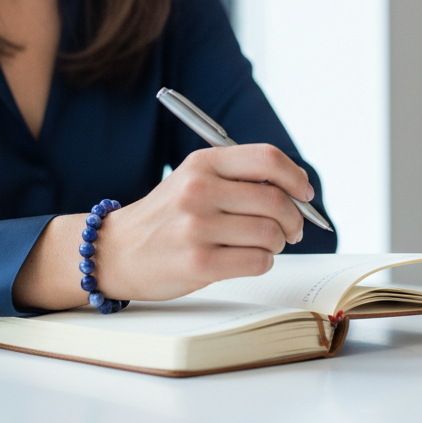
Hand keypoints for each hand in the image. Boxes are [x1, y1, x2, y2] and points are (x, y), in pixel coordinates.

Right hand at [94, 144, 311, 300]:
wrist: (116, 250)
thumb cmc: (165, 216)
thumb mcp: (194, 179)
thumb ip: (238, 177)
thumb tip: (295, 191)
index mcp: (203, 163)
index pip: (267, 159)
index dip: (296, 177)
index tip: (305, 193)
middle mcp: (199, 191)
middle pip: (276, 201)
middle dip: (295, 219)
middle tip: (292, 229)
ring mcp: (197, 228)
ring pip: (270, 234)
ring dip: (277, 244)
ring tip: (263, 245)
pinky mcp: (199, 263)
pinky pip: (257, 262)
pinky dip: (263, 262)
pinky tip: (247, 259)